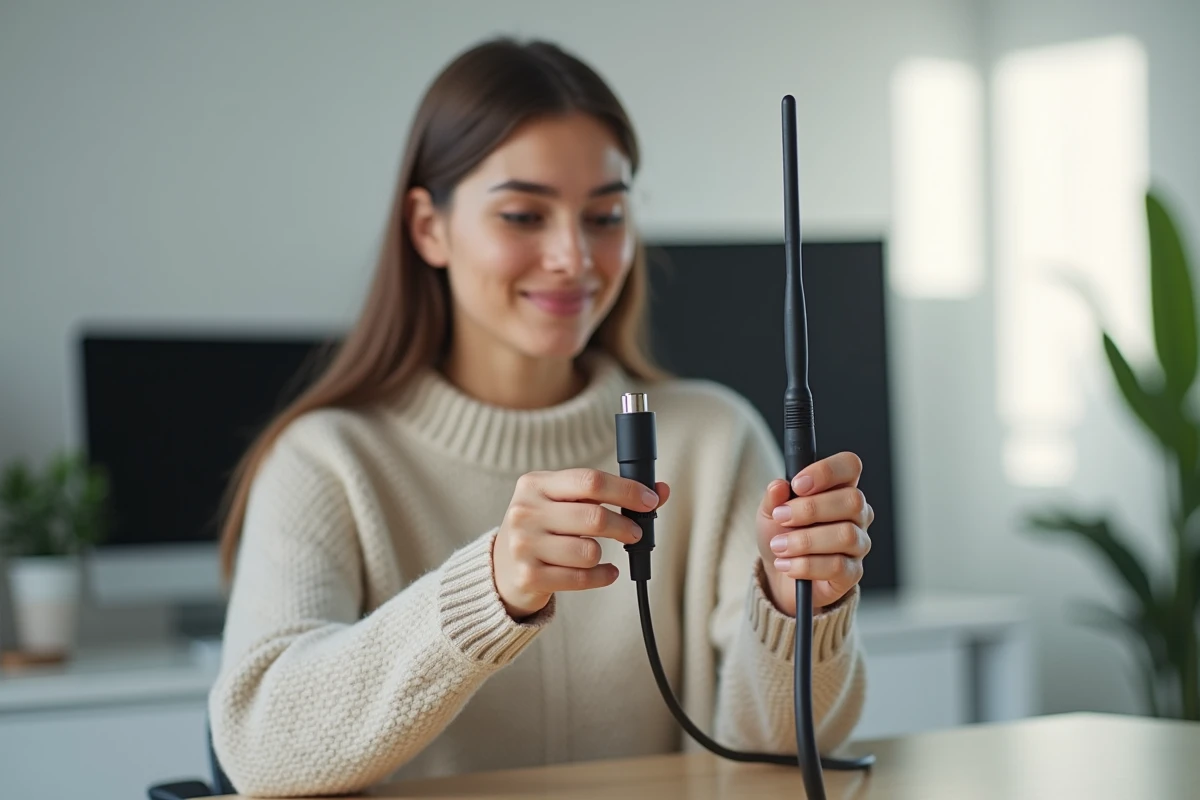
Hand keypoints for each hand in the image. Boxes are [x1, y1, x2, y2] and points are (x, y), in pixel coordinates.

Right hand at [493, 468, 670, 618]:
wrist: (502, 569)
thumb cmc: (543, 528)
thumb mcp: (564, 502)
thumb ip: (608, 493)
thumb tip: (660, 490)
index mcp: (535, 483)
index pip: (590, 481)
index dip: (626, 490)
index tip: (649, 500)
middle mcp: (525, 511)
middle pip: (594, 517)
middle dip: (625, 526)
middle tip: (635, 532)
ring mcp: (524, 545)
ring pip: (590, 551)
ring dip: (603, 554)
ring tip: (597, 552)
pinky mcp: (529, 576)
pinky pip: (582, 578)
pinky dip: (602, 576)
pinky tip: (604, 571)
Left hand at [755, 452, 872, 615]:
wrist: (778, 576)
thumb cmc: (781, 534)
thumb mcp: (769, 512)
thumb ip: (773, 497)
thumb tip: (778, 486)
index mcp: (839, 488)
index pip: (850, 466)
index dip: (827, 471)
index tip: (797, 484)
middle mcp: (857, 514)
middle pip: (852, 500)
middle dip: (810, 508)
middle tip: (781, 517)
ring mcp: (858, 544)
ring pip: (846, 535)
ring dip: (805, 540)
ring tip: (779, 546)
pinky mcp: (852, 573)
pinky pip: (838, 566)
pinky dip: (806, 565)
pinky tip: (787, 565)